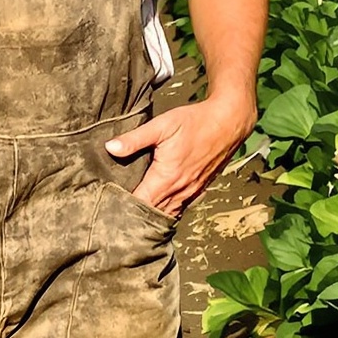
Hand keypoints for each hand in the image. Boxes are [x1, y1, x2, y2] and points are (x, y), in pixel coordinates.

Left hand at [107, 92, 256, 220]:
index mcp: (166, 178)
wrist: (228, 122)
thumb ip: (135, 139)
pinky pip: (179, 208)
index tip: (109, 205)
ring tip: (132, 215)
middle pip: (152, 213)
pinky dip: (166, 211)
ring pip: (167, 213)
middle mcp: (179, 190)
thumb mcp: (162, 125)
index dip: (123, 207)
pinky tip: (156, 207)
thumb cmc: (195, 121)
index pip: (140, 203)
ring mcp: (191, 192)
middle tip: (115, 214)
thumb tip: (110, 148)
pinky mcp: (199, 189)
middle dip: (134, 215)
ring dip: (151, 215)